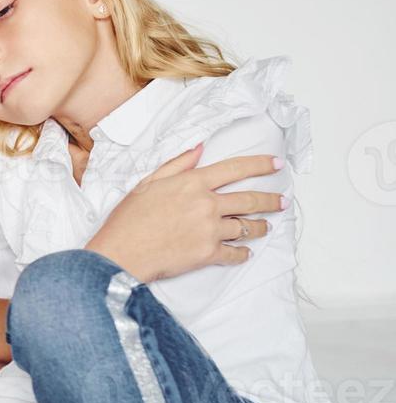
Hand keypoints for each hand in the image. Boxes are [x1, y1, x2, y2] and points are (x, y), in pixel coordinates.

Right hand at [85, 143, 282, 281]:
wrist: (121, 252)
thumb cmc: (129, 218)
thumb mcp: (148, 183)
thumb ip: (177, 165)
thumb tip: (199, 149)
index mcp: (192, 183)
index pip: (235, 169)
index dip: (260, 165)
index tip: (277, 165)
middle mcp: (207, 204)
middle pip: (250, 199)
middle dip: (271, 200)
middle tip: (281, 202)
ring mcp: (210, 230)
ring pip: (247, 227)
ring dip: (260, 227)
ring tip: (265, 227)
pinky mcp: (208, 253)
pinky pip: (235, 253)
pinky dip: (243, 253)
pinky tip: (245, 252)